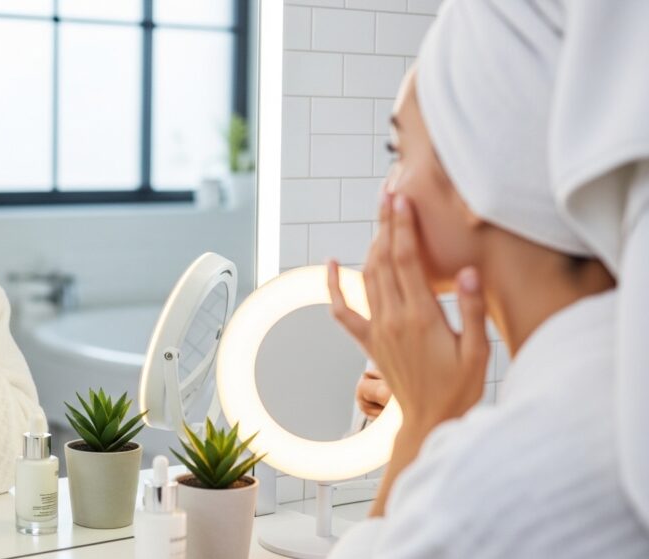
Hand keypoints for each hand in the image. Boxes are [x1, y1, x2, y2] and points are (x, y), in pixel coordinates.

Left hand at [328, 193, 489, 430]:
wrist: (431, 421)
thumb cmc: (460, 388)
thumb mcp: (479, 352)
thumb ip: (473, 311)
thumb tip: (467, 272)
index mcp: (421, 318)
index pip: (408, 261)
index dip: (403, 227)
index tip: (401, 200)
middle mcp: (393, 319)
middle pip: (384, 261)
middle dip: (386, 224)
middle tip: (388, 192)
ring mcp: (377, 329)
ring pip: (367, 277)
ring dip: (371, 244)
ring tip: (379, 216)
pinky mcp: (369, 341)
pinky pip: (343, 311)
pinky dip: (334, 287)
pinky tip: (331, 264)